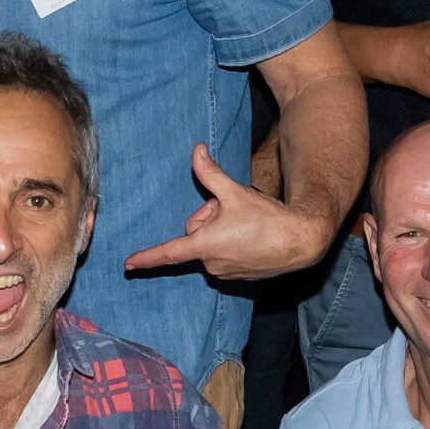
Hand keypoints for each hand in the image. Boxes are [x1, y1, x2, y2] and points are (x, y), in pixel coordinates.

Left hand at [124, 145, 331, 281]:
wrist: (300, 241)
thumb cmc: (267, 219)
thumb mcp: (235, 192)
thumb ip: (210, 174)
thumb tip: (196, 151)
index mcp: (205, 244)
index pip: (168, 252)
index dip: (146, 257)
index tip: (128, 265)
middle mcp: (211, 264)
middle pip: (195, 234)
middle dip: (208, 219)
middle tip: (232, 210)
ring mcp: (226, 273)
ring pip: (211, 245)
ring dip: (221, 232)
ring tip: (246, 224)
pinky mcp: (239, 278)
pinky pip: (224, 256)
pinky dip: (233, 244)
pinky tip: (252, 236)